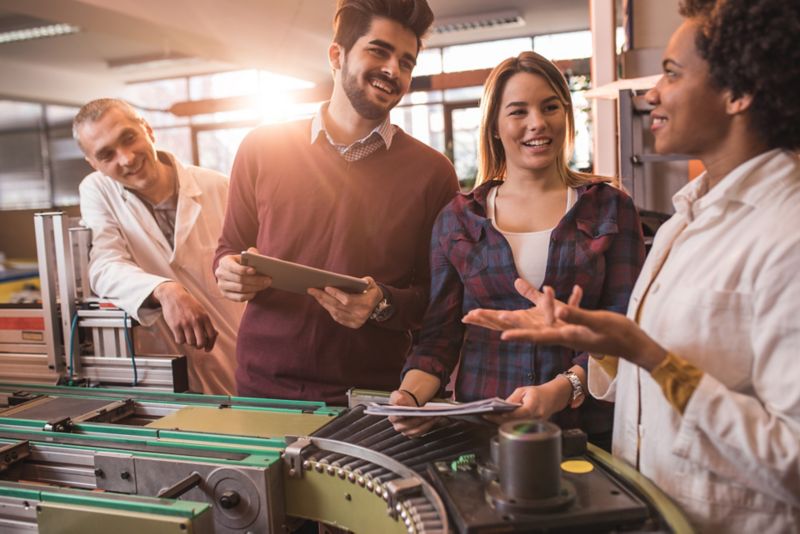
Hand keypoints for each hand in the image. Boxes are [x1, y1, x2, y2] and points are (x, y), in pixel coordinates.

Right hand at [152, 281, 217, 350]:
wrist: (174, 295)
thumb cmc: (188, 304)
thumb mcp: (201, 310)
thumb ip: (207, 323)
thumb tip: (214, 335)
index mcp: (205, 317)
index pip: (212, 335)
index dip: (211, 344)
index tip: (208, 348)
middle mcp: (196, 320)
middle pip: (201, 342)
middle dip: (200, 346)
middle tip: (197, 345)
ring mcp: (185, 323)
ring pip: (190, 343)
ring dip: (189, 343)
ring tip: (188, 337)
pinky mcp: (175, 326)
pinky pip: (180, 341)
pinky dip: (181, 341)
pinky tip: (181, 335)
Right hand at [215, 247, 271, 301]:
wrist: (232, 272)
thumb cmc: (242, 262)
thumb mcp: (245, 256)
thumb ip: (251, 253)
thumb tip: (255, 254)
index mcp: (224, 262)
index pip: (233, 267)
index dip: (244, 269)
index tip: (255, 270)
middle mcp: (220, 274)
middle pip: (239, 279)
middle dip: (255, 280)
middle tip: (268, 280)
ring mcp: (222, 286)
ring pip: (240, 289)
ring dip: (255, 288)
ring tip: (266, 285)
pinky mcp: (226, 295)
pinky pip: (239, 298)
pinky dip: (249, 295)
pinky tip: (257, 292)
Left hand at [307, 276, 382, 328]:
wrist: (378, 305)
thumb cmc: (371, 291)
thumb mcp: (371, 283)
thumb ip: (365, 281)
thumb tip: (353, 281)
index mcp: (366, 303)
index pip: (348, 300)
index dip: (336, 294)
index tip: (326, 287)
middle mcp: (361, 314)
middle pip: (338, 306)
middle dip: (323, 297)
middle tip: (311, 289)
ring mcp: (356, 321)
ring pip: (335, 312)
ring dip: (323, 303)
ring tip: (315, 294)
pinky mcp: (352, 325)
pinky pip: (337, 317)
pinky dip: (329, 309)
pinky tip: (322, 301)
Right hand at [388, 389, 441, 437]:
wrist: (409, 404)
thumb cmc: (403, 400)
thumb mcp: (398, 395)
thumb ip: (398, 397)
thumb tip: (401, 401)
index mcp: (393, 416)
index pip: (396, 417)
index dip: (404, 415)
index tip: (413, 410)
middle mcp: (398, 426)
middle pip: (409, 425)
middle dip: (420, 418)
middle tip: (429, 413)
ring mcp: (406, 431)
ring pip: (417, 430)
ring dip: (427, 423)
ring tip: (435, 415)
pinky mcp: (414, 434)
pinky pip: (422, 432)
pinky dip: (429, 425)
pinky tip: (435, 419)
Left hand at [464, 278, 666, 369]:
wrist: (634, 343)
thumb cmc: (618, 334)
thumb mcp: (597, 323)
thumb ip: (577, 317)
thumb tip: (557, 311)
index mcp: (566, 336)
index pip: (537, 336)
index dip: (519, 334)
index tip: (501, 335)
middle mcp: (561, 335)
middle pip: (530, 330)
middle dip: (507, 325)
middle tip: (485, 320)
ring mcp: (566, 331)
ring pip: (537, 323)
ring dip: (518, 318)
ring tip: (496, 313)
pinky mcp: (572, 327)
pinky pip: (552, 316)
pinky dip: (542, 305)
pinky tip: (539, 298)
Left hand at [485, 380, 569, 424]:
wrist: (553, 398)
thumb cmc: (537, 393)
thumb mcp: (523, 390)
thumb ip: (512, 399)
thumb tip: (501, 407)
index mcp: (534, 404)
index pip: (521, 412)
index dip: (509, 414)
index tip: (497, 413)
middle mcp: (537, 416)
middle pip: (516, 421)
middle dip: (501, 420)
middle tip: (488, 416)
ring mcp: (536, 423)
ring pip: (517, 426)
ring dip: (503, 423)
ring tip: (490, 418)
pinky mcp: (534, 427)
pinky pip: (520, 427)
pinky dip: (509, 424)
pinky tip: (499, 421)